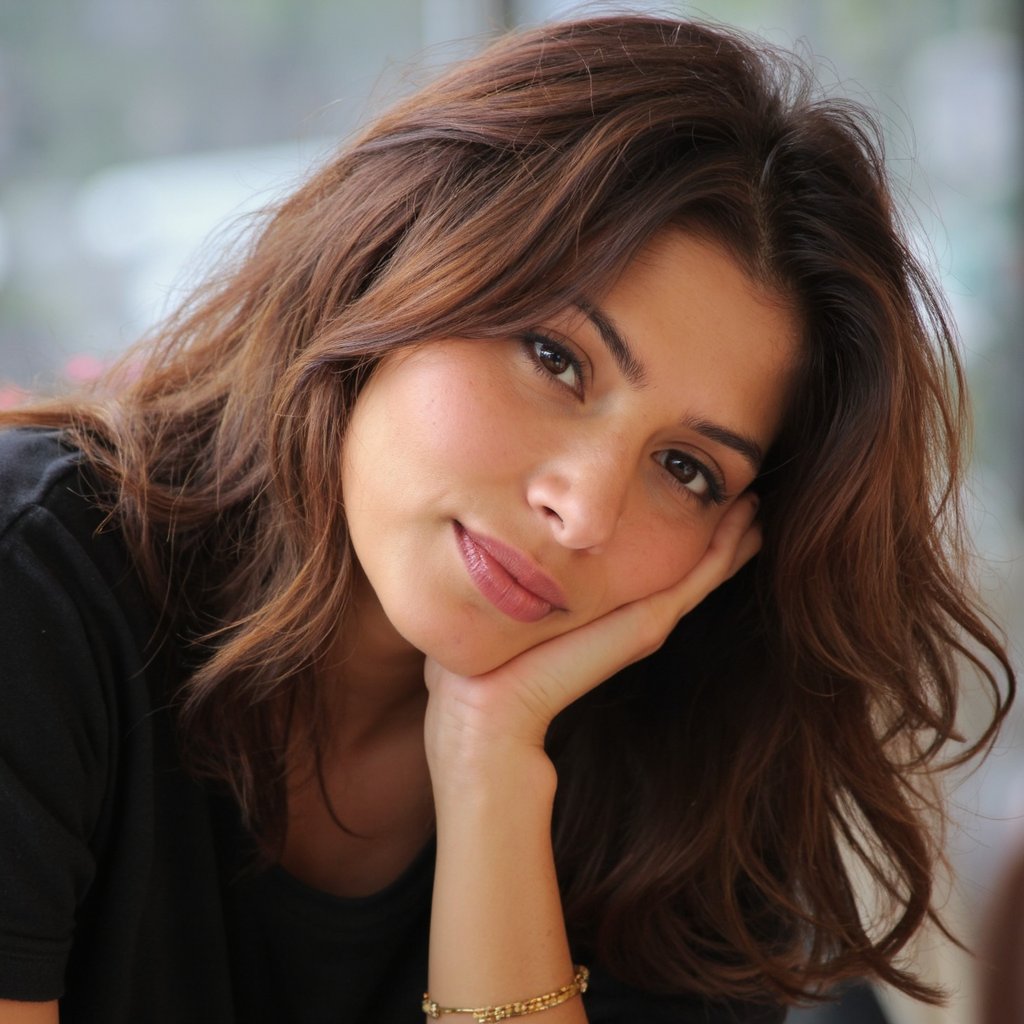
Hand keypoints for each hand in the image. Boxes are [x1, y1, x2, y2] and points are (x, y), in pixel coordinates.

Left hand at [423, 493, 760, 767]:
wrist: (491, 713)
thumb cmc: (488, 668)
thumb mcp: (510, 610)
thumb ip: (521, 588)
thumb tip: (497, 556)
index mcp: (603, 614)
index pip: (652, 571)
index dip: (678, 540)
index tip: (699, 507)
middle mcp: (631, 618)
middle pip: (688, 568)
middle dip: (717, 535)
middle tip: (750, 502)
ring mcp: (646, 621)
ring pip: (703, 570)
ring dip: (730, 539)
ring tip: (756, 510)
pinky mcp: (649, 624)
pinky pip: (700, 577)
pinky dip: (725, 552)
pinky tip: (747, 527)